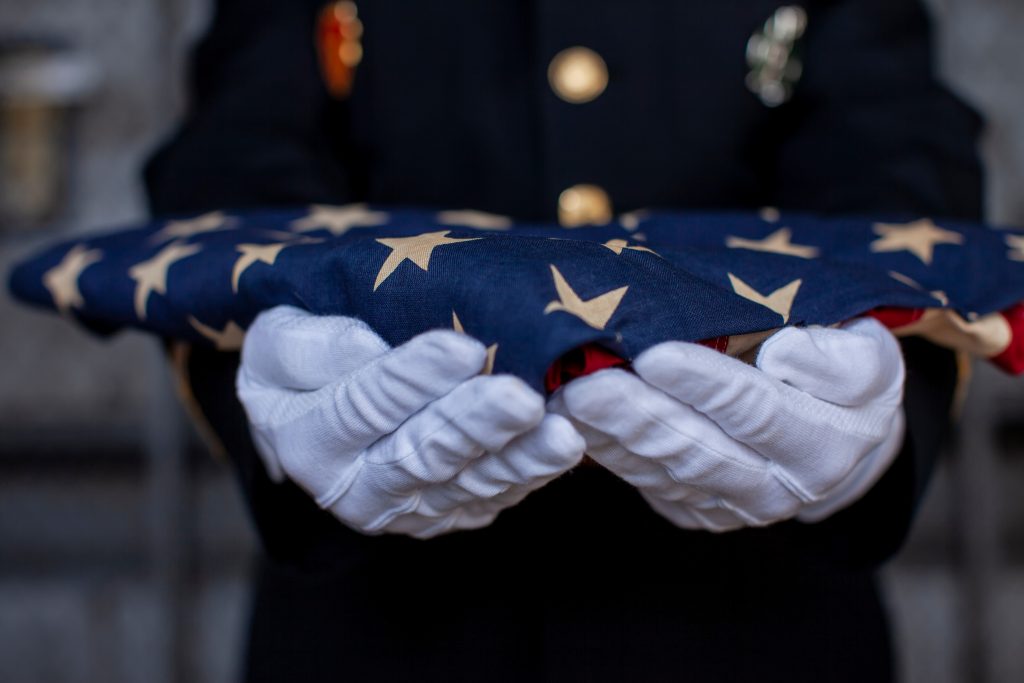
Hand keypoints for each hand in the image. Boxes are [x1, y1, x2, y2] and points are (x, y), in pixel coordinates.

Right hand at [237, 306, 583, 538]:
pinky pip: (494, 495)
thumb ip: (311, 347)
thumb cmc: (305, 362)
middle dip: (476, 424)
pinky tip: (563, 447)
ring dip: (518, 458)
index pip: (365, 404)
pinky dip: (531, 472)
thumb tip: (366, 349)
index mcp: (308, 442)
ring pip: (469, 482)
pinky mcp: (450, 513)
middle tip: (520, 397)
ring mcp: (410, 509)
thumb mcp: (278, 338)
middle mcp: (358, 490)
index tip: (462, 347)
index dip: (414, 377)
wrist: (319, 409)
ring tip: (559, 432)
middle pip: (423, 453)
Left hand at [550, 318, 904, 530]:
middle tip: (585, 383)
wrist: (834, 436)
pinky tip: (569, 418)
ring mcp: (725, 505)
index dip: (705, 384)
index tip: (656, 353)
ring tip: (563, 396)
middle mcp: (772, 489)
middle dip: (635, 415)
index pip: (756, 410)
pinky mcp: (690, 507)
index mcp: (822, 446)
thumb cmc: (845, 378)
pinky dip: (604, 447)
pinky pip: (641, 478)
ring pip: (658, 467)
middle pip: (695, 448)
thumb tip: (784, 355)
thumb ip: (839, 362)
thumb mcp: (869, 356)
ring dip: (607, 433)